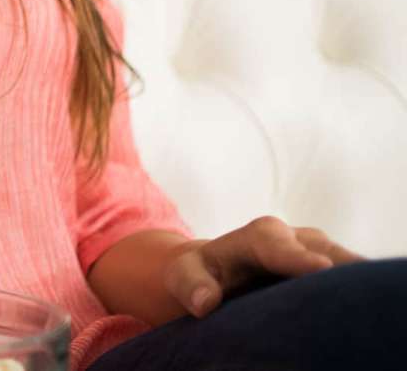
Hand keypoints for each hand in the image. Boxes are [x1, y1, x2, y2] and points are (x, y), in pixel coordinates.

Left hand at [165, 216, 364, 317]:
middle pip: (327, 254)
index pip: (280, 246)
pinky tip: (360, 308)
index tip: (321, 269)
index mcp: (260, 235)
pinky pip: (351, 279)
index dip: (299, 259)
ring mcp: (322, 253)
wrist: (217, 272)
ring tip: (360, 306)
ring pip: (347, 266)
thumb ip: (191, 284)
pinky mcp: (335, 270)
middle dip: (339, 272)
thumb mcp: (183, 275)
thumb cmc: (198, 274)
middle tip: (352, 297)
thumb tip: (205, 301)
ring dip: (352, 283)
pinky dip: (355, 290)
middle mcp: (298, 238)